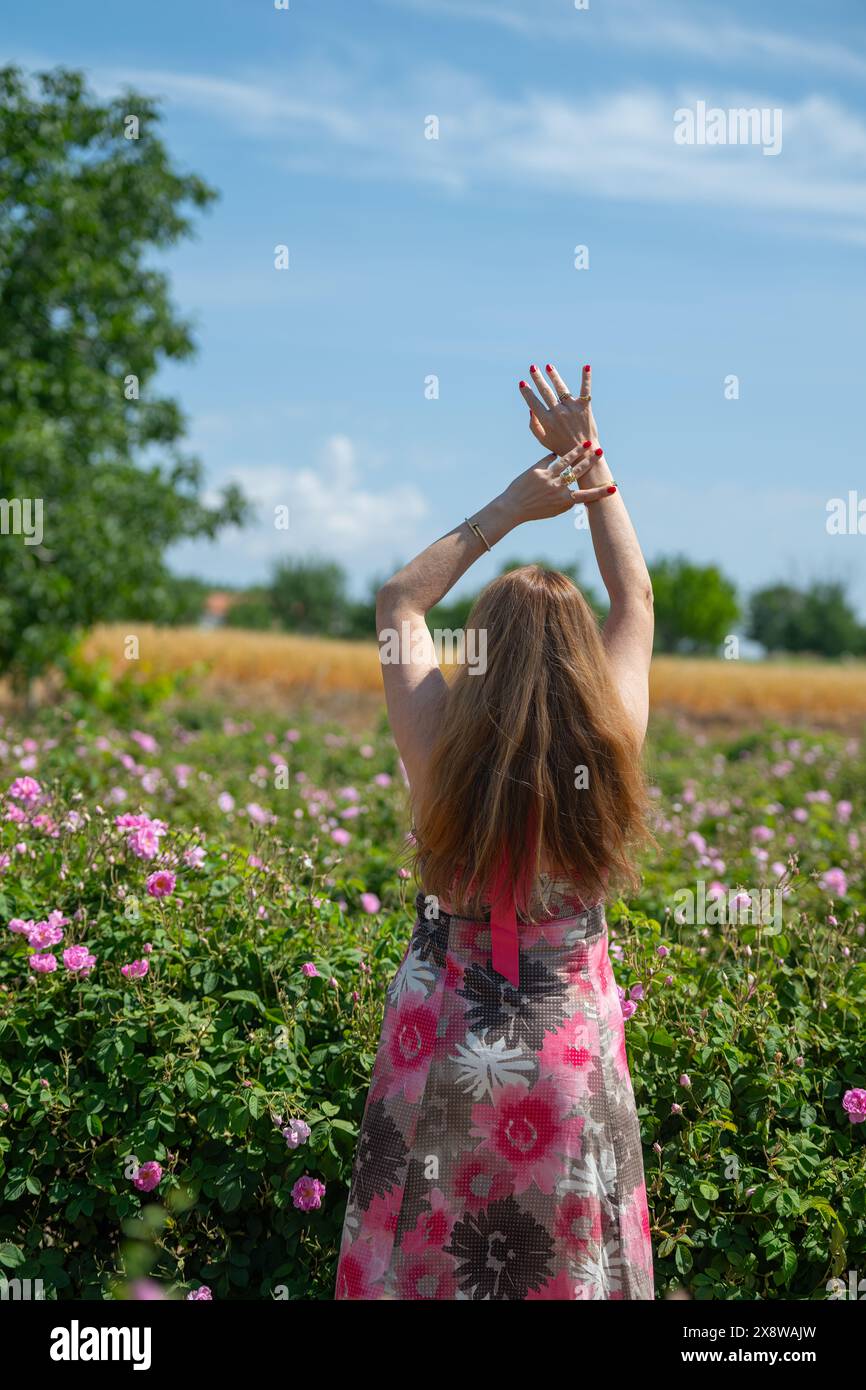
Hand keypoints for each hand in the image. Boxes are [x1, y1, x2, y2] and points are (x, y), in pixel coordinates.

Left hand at [500, 446, 615, 525]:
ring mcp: (547, 478)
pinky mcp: (537, 470)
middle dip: (591, 462)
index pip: (586, 496)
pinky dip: (552, 456)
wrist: (512, 508)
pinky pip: (548, 459)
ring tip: (586, 444)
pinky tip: (555, 453)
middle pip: (578, 472)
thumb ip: (567, 501)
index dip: (600, 492)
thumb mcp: (554, 510)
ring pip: (565, 461)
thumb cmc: (534, 510)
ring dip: (577, 452)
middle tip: (600, 453)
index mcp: (563, 501)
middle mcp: (557, 489)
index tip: (613, 488)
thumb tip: (577, 490)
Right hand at [518, 362, 599, 459]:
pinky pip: (585, 390)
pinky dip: (586, 378)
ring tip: (548, 367)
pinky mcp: (585, 407)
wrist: (583, 452)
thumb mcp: (543, 440)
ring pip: (561, 388)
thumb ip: (534, 425)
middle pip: (546, 392)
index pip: (533, 403)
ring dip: (554, 375)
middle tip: (532, 368)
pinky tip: (586, 366)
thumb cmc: (560, 446)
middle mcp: (558, 413)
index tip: (522, 383)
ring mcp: (572, 409)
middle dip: (538, 378)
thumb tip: (530, 409)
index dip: (527, 392)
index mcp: (547, 421)